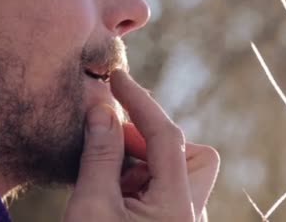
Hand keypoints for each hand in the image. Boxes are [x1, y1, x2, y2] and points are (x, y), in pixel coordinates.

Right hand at [63, 70, 219, 221]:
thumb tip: (103, 110)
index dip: (140, 101)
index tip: (118, 78)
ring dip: (144, 164)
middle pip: (194, 155)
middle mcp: (190, 214)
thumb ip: (100, 155)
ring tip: (105, 182)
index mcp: (177, 207)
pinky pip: (166, 192)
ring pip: (179, 174)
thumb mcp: (90, 207)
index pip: (168, 136)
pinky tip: (111, 195)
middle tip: (115, 146)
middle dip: (156, 140)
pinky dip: (141, 182)